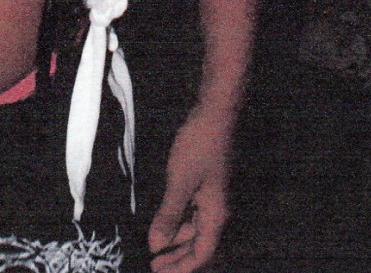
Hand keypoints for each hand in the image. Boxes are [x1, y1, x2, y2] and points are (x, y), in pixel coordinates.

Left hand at [148, 107, 235, 272]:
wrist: (215, 113)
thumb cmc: (200, 146)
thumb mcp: (179, 183)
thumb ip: (168, 217)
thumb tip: (157, 246)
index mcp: (216, 213)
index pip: (202, 253)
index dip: (181, 269)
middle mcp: (217, 209)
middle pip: (199, 244)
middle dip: (177, 258)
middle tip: (153, 266)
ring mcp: (212, 196)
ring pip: (194, 228)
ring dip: (175, 239)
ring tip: (153, 246)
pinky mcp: (205, 183)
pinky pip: (191, 211)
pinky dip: (176, 221)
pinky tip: (161, 221)